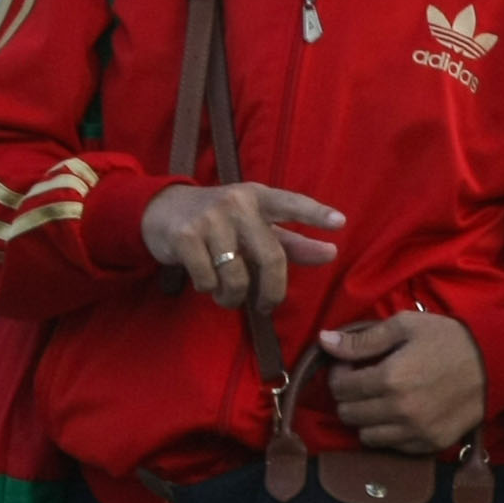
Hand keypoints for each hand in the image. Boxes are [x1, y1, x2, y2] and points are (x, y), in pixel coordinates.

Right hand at [141, 182, 342, 308]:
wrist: (162, 210)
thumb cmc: (221, 220)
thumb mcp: (256, 225)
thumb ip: (292, 241)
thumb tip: (331, 252)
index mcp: (259, 197)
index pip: (292, 203)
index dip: (315, 214)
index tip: (341, 223)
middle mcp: (237, 203)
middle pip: (271, 257)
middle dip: (272, 291)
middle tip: (267, 305)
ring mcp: (210, 218)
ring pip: (237, 277)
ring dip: (233, 297)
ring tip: (228, 294)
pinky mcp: (186, 236)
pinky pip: (208, 280)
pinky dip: (209, 290)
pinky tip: (205, 281)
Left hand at [321, 313, 486, 452]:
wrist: (495, 363)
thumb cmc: (448, 338)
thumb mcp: (406, 326)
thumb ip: (363, 339)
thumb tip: (324, 342)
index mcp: (389, 378)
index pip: (340, 388)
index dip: (340, 374)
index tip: (351, 365)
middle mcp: (398, 411)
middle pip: (348, 414)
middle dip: (349, 396)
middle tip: (364, 382)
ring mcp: (414, 432)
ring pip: (366, 436)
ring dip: (366, 418)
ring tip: (380, 400)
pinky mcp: (429, 444)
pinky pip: (392, 446)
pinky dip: (389, 432)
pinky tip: (400, 413)